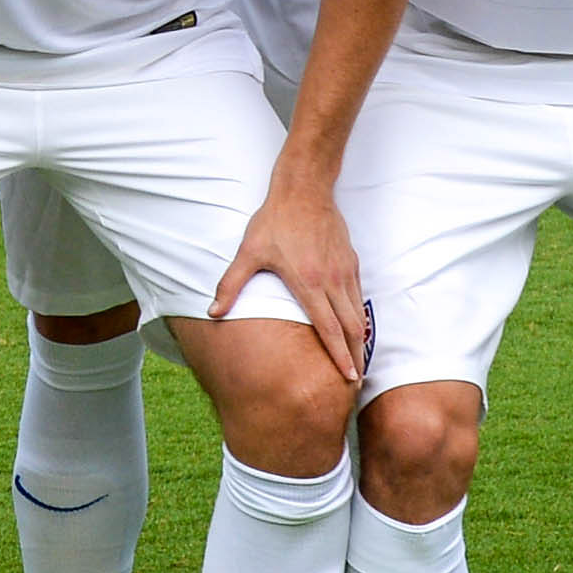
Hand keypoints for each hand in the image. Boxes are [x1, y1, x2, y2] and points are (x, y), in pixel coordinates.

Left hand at [213, 170, 368, 380]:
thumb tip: (212, 312)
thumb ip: (231, 285)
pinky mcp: (351, 262)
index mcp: (308, 283)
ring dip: (359, 340)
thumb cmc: (274, 222)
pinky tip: (356, 329)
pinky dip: (360, 317)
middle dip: (355, 357)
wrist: (304, 191)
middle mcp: (332, 281)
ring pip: (358, 314)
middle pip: (350, 328)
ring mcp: (345, 272)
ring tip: (358, 362)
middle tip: (356, 382)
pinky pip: (359, 297)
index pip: (329, 329)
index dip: (339, 356)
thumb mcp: (248, 253)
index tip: (348, 377)